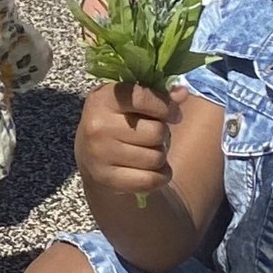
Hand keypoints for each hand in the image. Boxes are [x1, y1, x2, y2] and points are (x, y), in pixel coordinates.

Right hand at [74, 79, 177, 211]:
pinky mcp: (107, 179)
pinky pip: (151, 180)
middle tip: (152, 136)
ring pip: (156, 158)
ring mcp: (99, 154)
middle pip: (156, 132)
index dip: (166, 107)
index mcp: (102, 98)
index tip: (175, 115)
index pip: (142, 98)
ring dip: (160, 157)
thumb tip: (182, 92)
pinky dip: (159, 177)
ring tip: (148, 153)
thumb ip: (156, 96)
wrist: (90, 158)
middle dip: (162, 135)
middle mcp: (97, 125)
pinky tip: (151, 171)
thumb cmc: (118, 124)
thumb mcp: (130, 104)